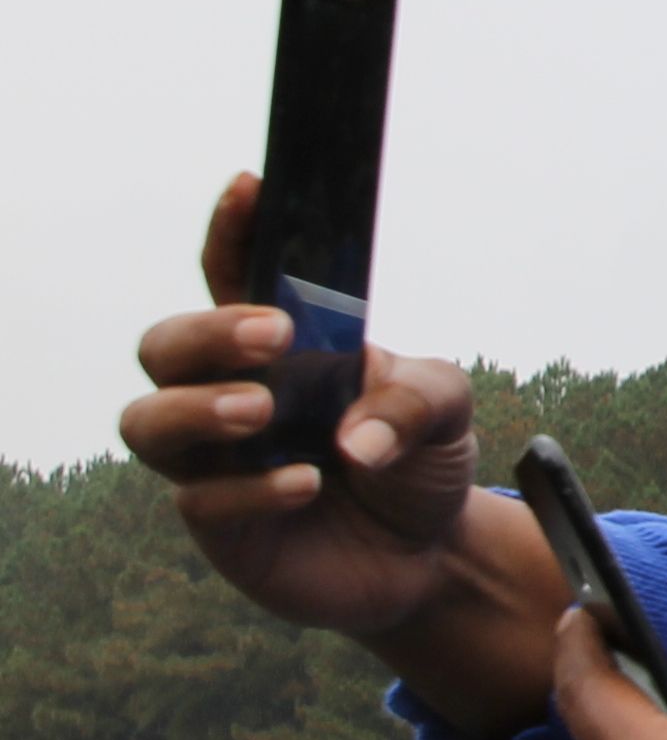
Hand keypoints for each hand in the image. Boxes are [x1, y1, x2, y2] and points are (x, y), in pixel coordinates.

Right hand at [119, 174, 481, 630]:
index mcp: (280, 344)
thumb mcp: (446, 408)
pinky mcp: (221, 524)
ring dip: (197, 408)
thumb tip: (356, 437)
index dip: (231, 230)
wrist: (430, 552)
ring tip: (263, 410)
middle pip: (164, 346)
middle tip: (271, 336)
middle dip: (206, 334)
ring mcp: (214, 459)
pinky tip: (307, 483)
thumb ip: (415, 399)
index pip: (233, 274)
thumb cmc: (418, 457)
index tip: (251, 187)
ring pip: (147, 422)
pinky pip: (203, 501)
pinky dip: (252, 490)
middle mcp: (230, 391)